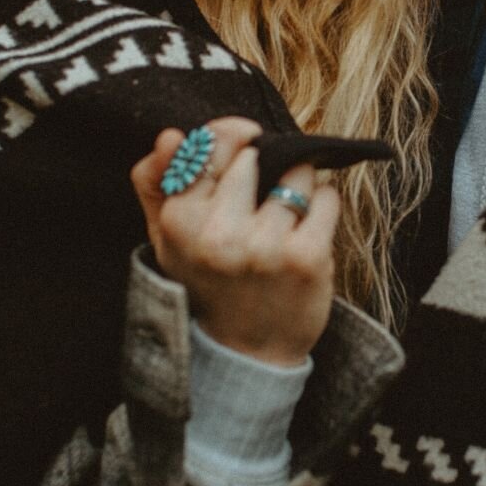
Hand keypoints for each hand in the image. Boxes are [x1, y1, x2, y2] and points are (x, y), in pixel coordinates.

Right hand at [131, 117, 341, 366]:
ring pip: (299, 172)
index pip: (212, 143)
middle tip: (261, 199)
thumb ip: (158, 182)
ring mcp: (266, 245)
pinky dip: (324, 206)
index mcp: (180, 220)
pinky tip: (307, 230)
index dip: (234, 136)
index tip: (246, 145)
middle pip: (258, 153)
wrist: (247, 350)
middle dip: (268, 164)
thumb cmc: (208, 282)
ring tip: (284, 218)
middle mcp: (220, 231)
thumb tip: (172, 135)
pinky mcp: (307, 256)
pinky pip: (328, 197)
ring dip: (299, 185)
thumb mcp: (168, 237)